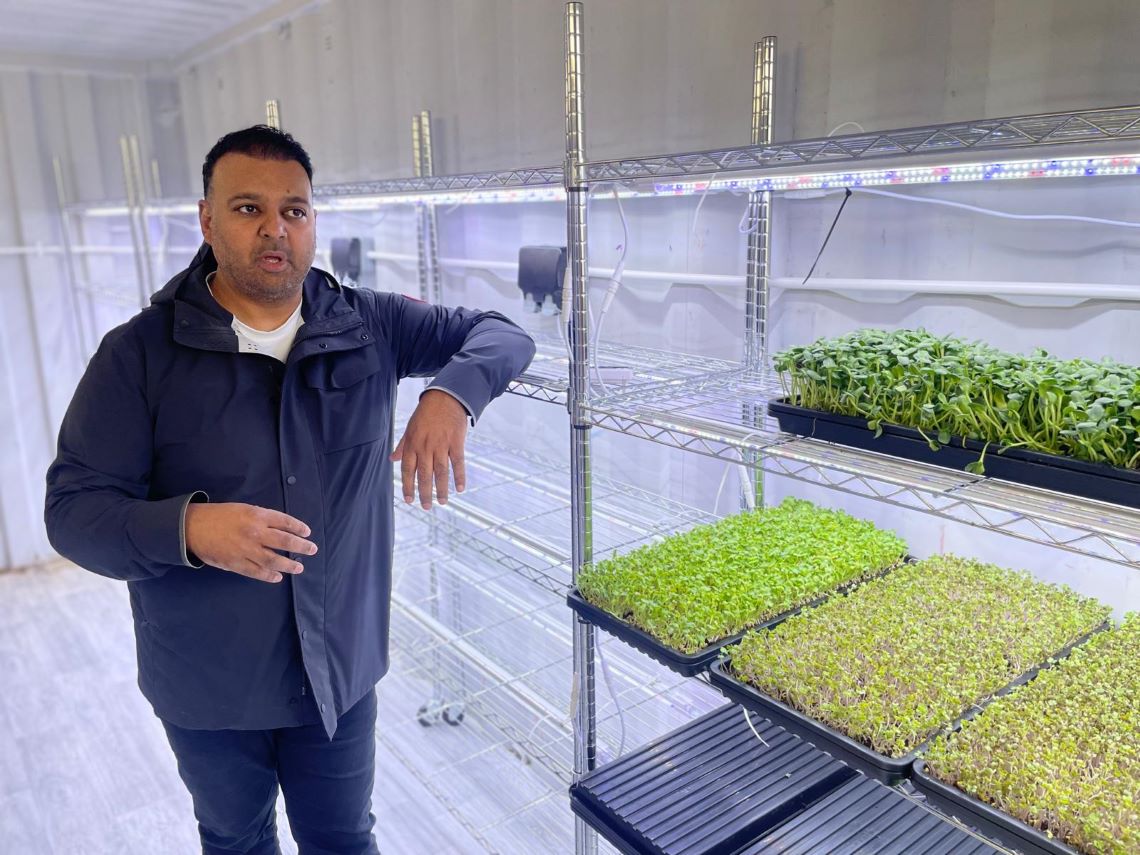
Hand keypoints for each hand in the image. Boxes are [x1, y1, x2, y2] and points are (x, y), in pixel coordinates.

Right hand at [185, 502, 316, 583]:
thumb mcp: (243, 509)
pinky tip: (278, 577)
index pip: (284, 521)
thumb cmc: (219, 515)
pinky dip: (269, 576)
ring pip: (274, 560)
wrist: (192, 527)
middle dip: (301, 546)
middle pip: (284, 541)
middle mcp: (254, 532)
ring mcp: (246, 550)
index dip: (298, 527)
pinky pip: (257, 572)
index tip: (307, 532)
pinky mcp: (236, 563)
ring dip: (289, 565)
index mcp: (256, 515)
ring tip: (299, 567)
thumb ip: (261, 518)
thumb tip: (280, 529)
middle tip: (312, 549)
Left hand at [391, 389, 468, 508]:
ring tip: (442, 502)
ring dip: (441, 489)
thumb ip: (402, 446)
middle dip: (424, 493)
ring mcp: (442, 445)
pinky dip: (459, 476)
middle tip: (426, 507)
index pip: (408, 470)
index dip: (408, 486)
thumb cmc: (426, 413)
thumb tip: (392, 459)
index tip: (409, 500)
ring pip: (440, 472)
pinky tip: (460, 488)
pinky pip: (458, 462)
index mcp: (413, 444)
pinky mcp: (456, 442)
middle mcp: (426, 446)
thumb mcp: (410, 428)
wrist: (445, 397)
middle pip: (424, 474)